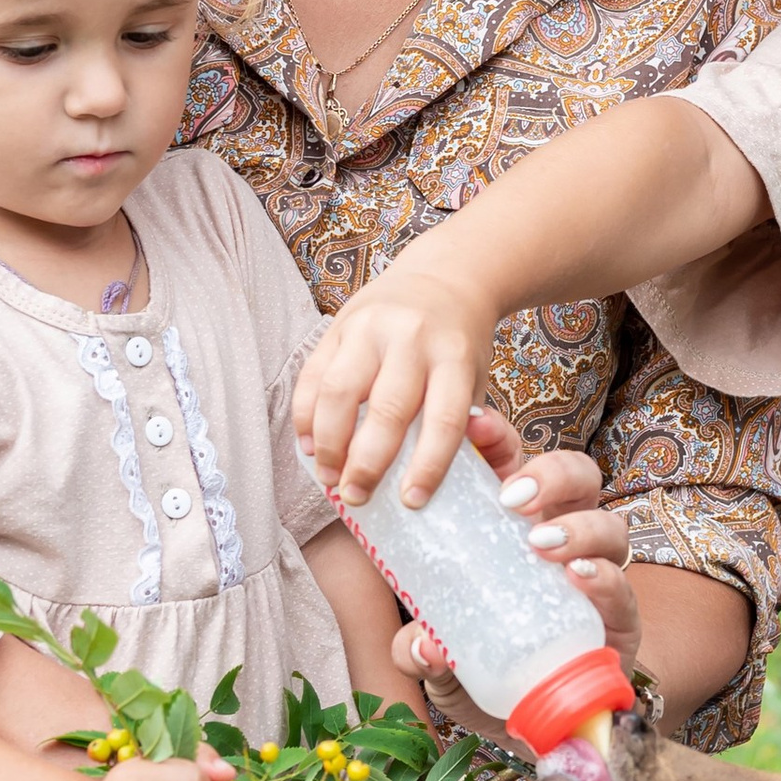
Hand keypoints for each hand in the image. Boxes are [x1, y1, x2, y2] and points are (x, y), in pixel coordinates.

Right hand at [295, 253, 495, 508]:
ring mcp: (370, 327)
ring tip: (328, 476)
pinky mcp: (338, 323)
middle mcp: (412, 338)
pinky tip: (309, 445)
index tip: (410, 502)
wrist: (443, 278)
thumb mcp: (475, 378)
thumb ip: (459, 425)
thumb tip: (425, 482)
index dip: (427, 466)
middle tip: (356, 496)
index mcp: (455, 356)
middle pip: (386, 409)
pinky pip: (312, 374)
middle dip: (367, 463)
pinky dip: (305, 415)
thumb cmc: (459, 344)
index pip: (443, 419)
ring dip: (329, 442)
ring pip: (339, 391)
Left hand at [387, 410, 638, 747]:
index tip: (475, 427)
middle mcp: (561, 539)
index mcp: (511, 527)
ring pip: (609, 524)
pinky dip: (605, 579)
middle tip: (513, 499)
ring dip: (578, 526)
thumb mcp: (437, 658)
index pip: (513, 463)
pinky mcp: (619, 620)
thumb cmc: (483, 670)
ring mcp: (596, 576)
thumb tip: (421, 646)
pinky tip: (579, 579)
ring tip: (542, 544)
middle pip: (577, 477)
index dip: (499, 438)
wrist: (535, 728)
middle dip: (550, 474)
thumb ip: (419, 650)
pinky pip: (624, 588)